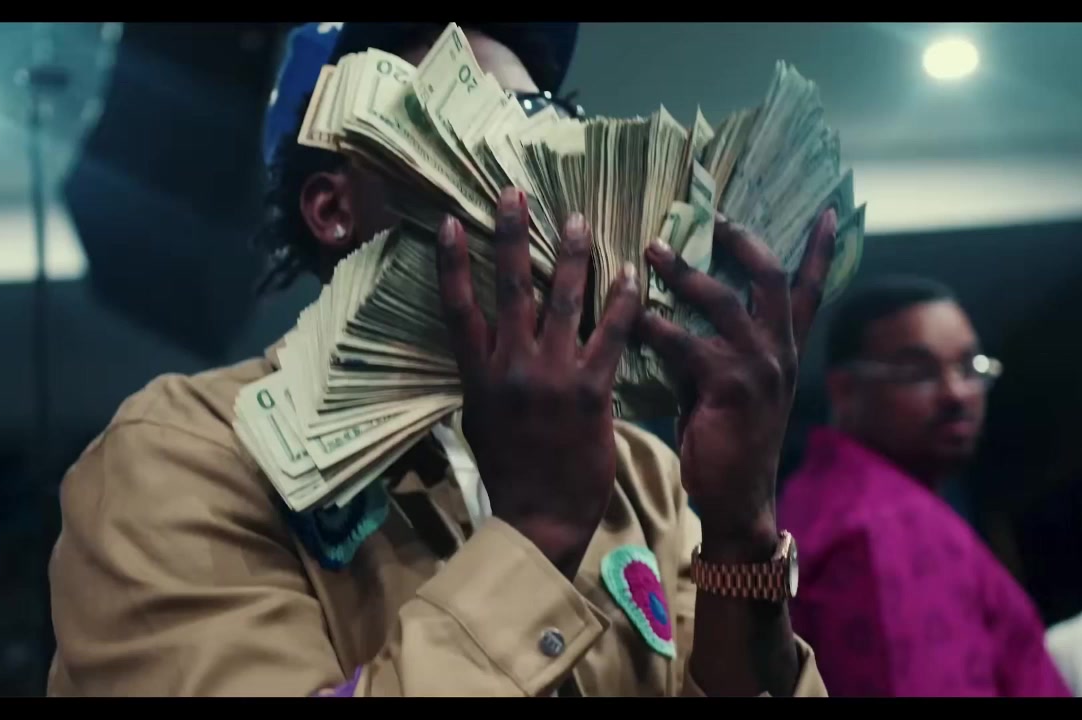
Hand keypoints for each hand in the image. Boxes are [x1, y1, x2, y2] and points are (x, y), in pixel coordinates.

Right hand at [437, 187, 641, 576]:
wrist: (540, 515)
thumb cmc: (509, 470)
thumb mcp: (478, 421)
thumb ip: (482, 378)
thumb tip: (480, 345)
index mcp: (478, 375)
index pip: (458, 308)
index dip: (453, 263)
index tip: (452, 222)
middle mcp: (510, 366)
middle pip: (509, 289)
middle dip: (511, 236)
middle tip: (516, 193)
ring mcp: (552, 375)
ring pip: (562, 301)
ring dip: (570, 255)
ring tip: (577, 218)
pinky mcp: (591, 391)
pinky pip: (610, 335)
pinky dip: (621, 302)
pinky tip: (629, 273)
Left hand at [637, 211, 837, 557]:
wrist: (738, 498)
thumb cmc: (726, 439)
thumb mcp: (727, 383)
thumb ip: (711, 344)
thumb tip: (670, 304)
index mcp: (787, 349)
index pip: (811, 289)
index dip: (822, 249)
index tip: (828, 209)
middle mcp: (782, 352)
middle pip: (771, 277)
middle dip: (741, 240)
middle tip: (709, 216)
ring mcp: (761, 368)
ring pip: (723, 300)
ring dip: (685, 271)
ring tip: (653, 250)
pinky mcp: (731, 387)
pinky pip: (687, 343)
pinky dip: (656, 325)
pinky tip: (632, 316)